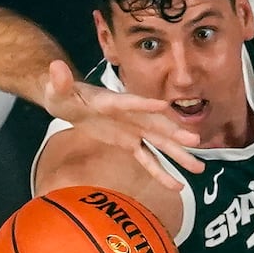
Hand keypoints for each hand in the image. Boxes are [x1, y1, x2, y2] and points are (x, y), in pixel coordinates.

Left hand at [40, 59, 203, 184]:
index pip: (131, 102)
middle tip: (195, 141)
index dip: (146, 105)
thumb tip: (56, 67)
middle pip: (155, 125)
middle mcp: (129, 115)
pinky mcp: (130, 144)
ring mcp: (133, 130)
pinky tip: (176, 185)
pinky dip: (161, 172)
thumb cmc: (62, 93)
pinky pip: (147, 160)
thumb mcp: (57, 90)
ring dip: (178, 155)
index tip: (165, 107)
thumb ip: (59, 81)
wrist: (70, 102)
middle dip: (174, 133)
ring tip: (198, 168)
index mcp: (111, 101)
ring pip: (159, 144)